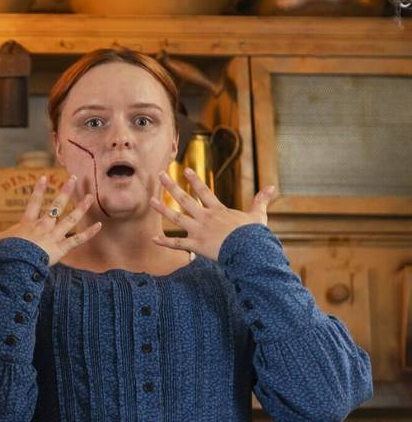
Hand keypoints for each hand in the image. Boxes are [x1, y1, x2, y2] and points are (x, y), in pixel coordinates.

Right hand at [0, 175, 101, 265]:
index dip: (39, 190)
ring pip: (71, 219)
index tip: (44, 177)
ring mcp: (54, 236)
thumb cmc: (5, 253)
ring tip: (90, 196)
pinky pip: (77, 240)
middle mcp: (43, 226)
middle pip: (56, 206)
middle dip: (66, 191)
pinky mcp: (61, 248)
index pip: (34, 203)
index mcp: (28, 223)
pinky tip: (99, 226)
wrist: (16, 264)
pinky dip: (89, 233)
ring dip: (81, 207)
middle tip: (74, 179)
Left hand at [150, 169, 276, 260]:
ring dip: (162, 209)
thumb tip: (271, 187)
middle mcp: (205, 217)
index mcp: (218, 210)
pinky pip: (177, 244)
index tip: (185, 170)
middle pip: (185, 199)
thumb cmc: (254, 234)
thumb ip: (260, 201)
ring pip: (176, 218)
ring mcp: (199, 231)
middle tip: (160, 175)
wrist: (249, 251)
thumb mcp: (258, 215)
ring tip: (151, 200)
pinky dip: (165, 242)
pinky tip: (153, 238)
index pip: (204, 191)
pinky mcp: (196, 245)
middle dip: (171, 186)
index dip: (194, 180)